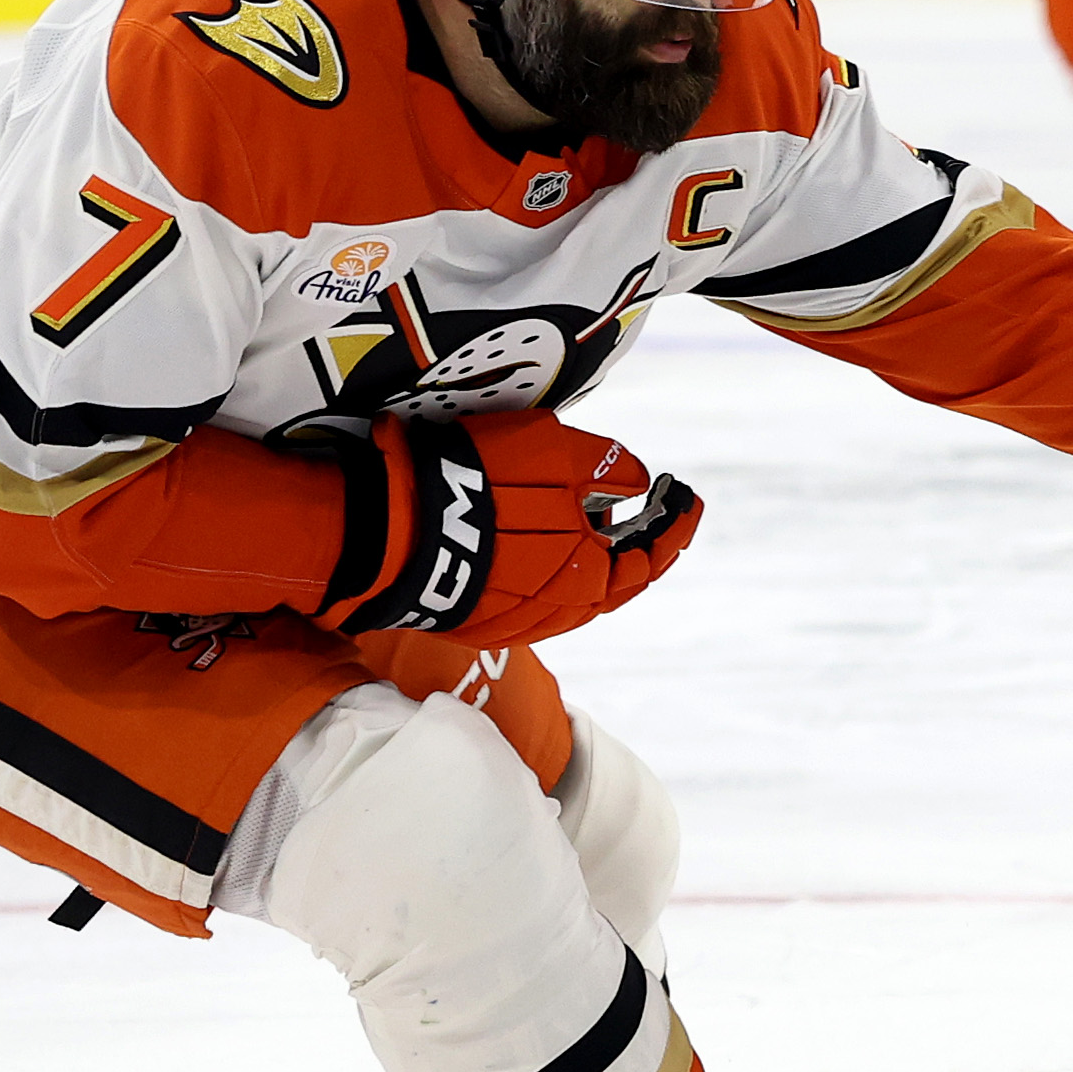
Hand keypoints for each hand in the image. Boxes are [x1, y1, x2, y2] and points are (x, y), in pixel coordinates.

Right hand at [327, 411, 703, 643]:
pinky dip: (543, 564)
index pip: (652, 556)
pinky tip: (533, 535)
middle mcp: (559, 613)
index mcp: (591, 580)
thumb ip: (607, 467)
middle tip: (647, 506)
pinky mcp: (474, 619)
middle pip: (612, 577)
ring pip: (568, 587)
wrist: (385, 526)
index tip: (687, 495)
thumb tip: (638, 483)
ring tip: (586, 512)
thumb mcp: (555, 450)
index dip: (676, 523)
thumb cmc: (476, 481)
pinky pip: (526, 592)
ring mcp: (513, 621)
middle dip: (634, 540)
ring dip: (585, 552)